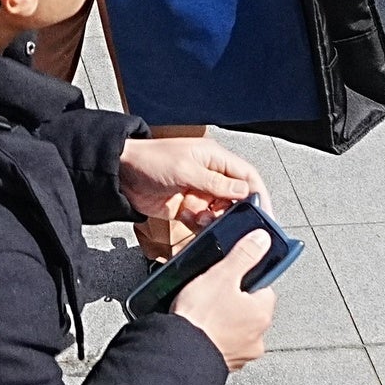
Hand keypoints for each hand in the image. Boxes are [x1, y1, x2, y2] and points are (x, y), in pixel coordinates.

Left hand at [118, 135, 259, 232]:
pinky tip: (192, 221)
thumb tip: (244, 191)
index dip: (258, 193)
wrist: (120, 174)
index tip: (264, 213)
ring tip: (205, 221)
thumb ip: (215, 183)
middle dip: (237, 211)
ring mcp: (198, 192)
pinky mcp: (186, 207)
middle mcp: (209, 175)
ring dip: (216, 220)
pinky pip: (202, 221)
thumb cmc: (149, 160)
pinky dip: (200, 225)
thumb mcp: (185, 170)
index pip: (247, 175)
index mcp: (214, 158)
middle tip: (237, 225)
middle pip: (236, 196)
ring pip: (220, 211)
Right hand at [166, 222, 283, 371]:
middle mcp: (257, 337)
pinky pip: (221, 345)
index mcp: (262, 313)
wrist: (179, 354)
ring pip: (235, 328)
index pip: (263, 287)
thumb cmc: (201, 318)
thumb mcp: (222, 275)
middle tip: (211, 293)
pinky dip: (213, 338)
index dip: (245, 279)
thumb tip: (263, 239)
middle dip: (232, 301)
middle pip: (249, 308)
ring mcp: (240, 354)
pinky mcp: (223, 364)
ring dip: (223, 321)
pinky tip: (198, 329)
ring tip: (201, 312)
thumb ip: (244, 255)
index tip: (230, 277)